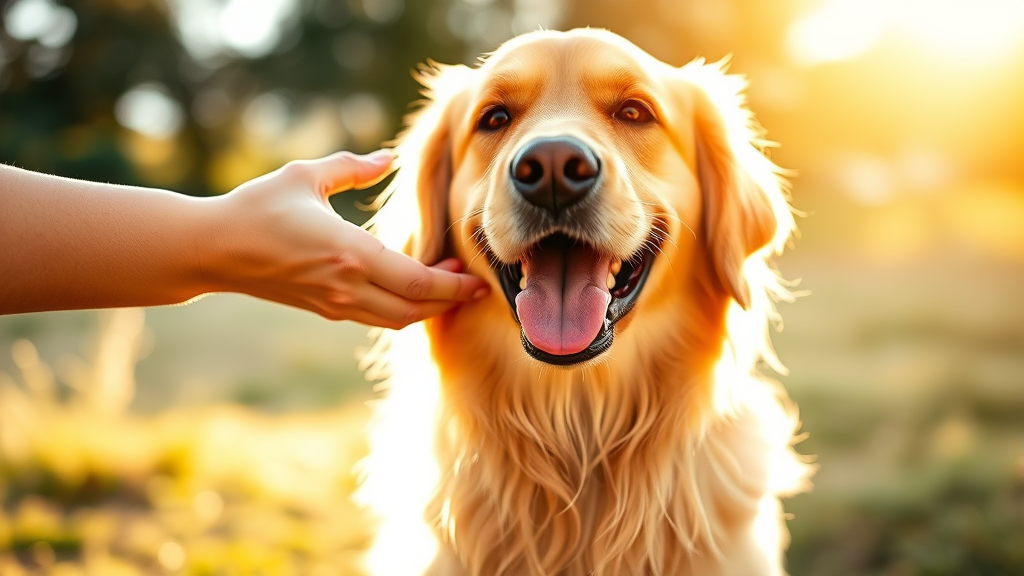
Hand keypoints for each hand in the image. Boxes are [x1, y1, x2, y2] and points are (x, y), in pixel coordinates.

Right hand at [205, 150, 488, 327]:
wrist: (212, 250)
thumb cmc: (257, 207)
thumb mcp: (305, 175)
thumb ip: (353, 167)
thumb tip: (387, 157)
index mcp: (350, 253)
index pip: (418, 282)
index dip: (454, 286)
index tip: (477, 277)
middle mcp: (347, 287)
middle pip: (416, 309)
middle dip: (450, 300)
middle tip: (472, 282)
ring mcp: (335, 304)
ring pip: (397, 320)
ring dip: (427, 308)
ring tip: (447, 285)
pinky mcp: (325, 310)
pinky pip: (376, 318)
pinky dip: (403, 311)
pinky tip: (412, 290)